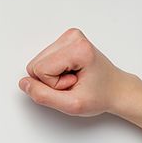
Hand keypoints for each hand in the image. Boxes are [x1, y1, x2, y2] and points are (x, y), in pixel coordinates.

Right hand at [19, 27, 137, 117]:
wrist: (117, 90)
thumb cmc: (102, 96)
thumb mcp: (73, 105)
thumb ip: (44, 96)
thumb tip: (24, 84)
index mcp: (78, 49)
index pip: (40, 70)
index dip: (55, 85)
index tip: (75, 85)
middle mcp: (73, 37)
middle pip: (36, 65)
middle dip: (52, 80)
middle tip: (75, 83)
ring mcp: (70, 37)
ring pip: (38, 62)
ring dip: (54, 76)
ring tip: (75, 78)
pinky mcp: (66, 40)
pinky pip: (43, 60)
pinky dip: (56, 71)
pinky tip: (73, 72)